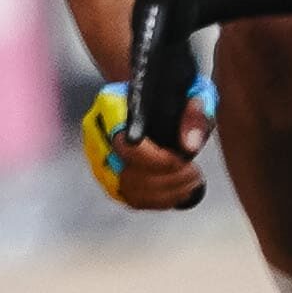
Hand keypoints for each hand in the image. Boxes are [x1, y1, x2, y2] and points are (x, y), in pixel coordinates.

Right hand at [78, 75, 208, 211]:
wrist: (158, 94)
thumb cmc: (175, 93)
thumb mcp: (193, 92)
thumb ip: (196, 114)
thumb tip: (189, 147)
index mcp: (110, 103)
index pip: (123, 143)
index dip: (155, 160)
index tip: (183, 160)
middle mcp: (95, 130)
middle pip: (124, 171)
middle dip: (166, 178)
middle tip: (194, 172)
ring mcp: (97, 156)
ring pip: (127, 188)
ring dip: (166, 192)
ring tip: (192, 180)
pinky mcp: (107, 175)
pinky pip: (131, 198)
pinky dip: (160, 200)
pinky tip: (181, 190)